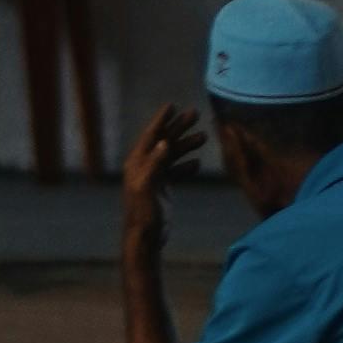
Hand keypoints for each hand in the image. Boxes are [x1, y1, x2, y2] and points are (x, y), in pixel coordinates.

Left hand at [121, 100, 205, 244]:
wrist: (146, 237)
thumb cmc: (144, 212)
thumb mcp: (148, 187)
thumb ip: (155, 164)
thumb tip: (165, 142)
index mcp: (138, 163)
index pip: (151, 135)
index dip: (161, 120)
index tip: (172, 105)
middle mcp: (144, 167)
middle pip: (164, 141)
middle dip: (179, 127)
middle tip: (195, 114)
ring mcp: (154, 177)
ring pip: (172, 155)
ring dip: (186, 145)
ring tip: (204, 137)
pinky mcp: (162, 188)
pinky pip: (175, 172)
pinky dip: (186, 166)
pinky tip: (197, 164)